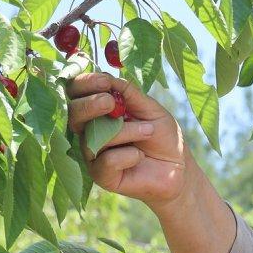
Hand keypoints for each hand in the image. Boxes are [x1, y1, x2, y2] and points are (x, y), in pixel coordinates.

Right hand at [64, 72, 191, 211]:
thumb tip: (106, 77)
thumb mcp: (149, 108)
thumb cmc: (162, 135)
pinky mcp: (102, 175)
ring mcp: (93, 154)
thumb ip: (128, 93)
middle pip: (73, 114)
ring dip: (125, 131)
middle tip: (110, 102)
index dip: (84, 84)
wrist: (178, 168)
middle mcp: (90, 131)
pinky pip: (106, 161)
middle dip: (89, 105)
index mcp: (98, 111)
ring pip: (95, 138)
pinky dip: (127, 155)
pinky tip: (140, 156)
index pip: (77, 93)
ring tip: (148, 130)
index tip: (104, 81)